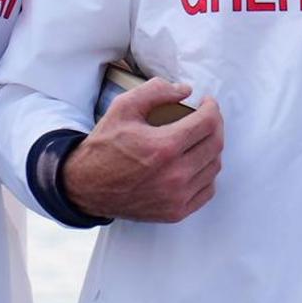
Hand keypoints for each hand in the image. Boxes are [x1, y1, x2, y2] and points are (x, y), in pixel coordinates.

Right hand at [60, 77, 223, 222]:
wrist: (86, 186)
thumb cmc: (104, 146)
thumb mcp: (123, 108)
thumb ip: (155, 91)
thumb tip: (185, 90)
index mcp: (164, 147)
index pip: (208, 123)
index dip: (212, 108)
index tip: (206, 103)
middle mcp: (175, 175)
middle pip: (215, 144)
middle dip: (215, 125)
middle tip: (205, 118)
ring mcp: (177, 197)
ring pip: (214, 167)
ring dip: (212, 148)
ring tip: (199, 138)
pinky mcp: (176, 212)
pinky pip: (207, 190)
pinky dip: (207, 173)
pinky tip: (196, 162)